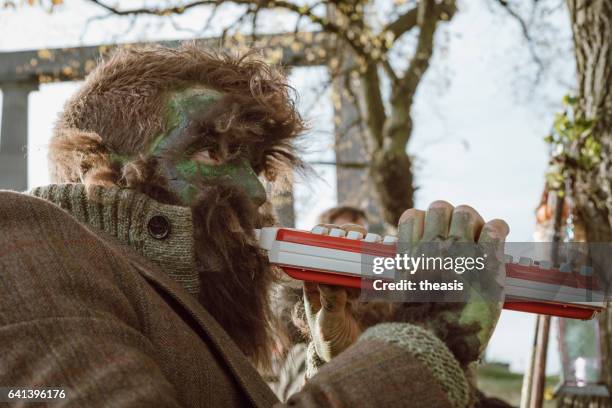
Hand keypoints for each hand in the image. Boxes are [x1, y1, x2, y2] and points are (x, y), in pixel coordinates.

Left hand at [303, 223, 365, 361]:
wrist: (345, 355)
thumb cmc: (328, 341)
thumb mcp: (327, 325)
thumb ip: (330, 305)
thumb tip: (332, 281)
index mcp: (313, 282)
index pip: (314, 251)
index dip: (324, 237)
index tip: (336, 234)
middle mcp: (328, 276)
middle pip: (337, 247)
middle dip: (349, 237)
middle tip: (360, 237)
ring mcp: (346, 280)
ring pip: (355, 254)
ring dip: (365, 246)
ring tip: (375, 243)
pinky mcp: (361, 286)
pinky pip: (368, 268)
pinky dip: (377, 261)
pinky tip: (385, 255)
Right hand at [397, 201, 508, 362]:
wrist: (437, 343)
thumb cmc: (419, 325)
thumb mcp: (401, 294)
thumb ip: (407, 272)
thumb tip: (413, 266)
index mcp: (410, 253)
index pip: (413, 215)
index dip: (423, 220)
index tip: (430, 230)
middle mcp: (432, 247)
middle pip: (440, 207)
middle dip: (449, 216)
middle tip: (459, 231)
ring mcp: (460, 252)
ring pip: (466, 213)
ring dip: (473, 220)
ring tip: (479, 233)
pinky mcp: (486, 262)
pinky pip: (495, 229)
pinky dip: (498, 229)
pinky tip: (499, 234)